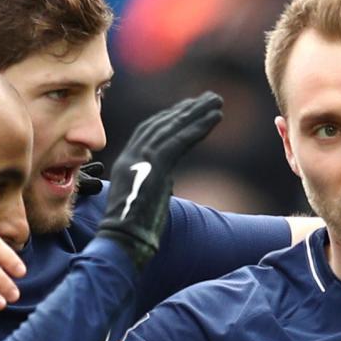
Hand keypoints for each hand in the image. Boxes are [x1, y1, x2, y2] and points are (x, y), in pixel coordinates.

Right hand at [96, 91, 224, 266]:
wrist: (123, 242)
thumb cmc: (135, 232)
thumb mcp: (146, 201)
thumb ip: (155, 184)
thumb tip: (168, 179)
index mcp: (128, 162)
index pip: (149, 132)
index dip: (170, 118)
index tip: (189, 108)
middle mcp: (132, 155)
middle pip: (162, 124)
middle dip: (187, 110)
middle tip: (209, 98)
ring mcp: (140, 159)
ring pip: (172, 128)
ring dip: (197, 113)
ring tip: (217, 103)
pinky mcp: (154, 167)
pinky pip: (180, 141)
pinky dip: (198, 127)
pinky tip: (215, 118)